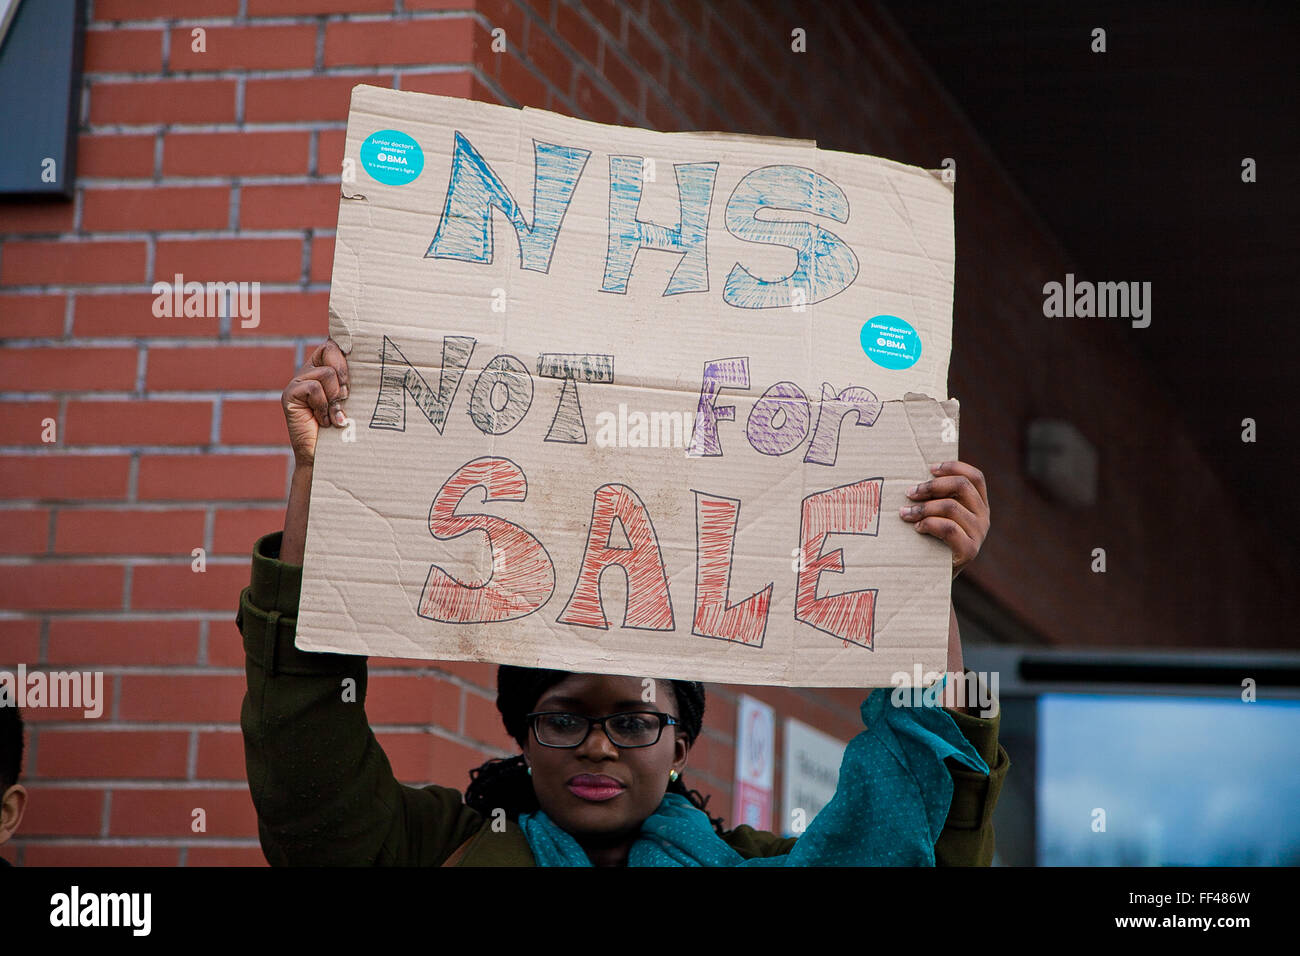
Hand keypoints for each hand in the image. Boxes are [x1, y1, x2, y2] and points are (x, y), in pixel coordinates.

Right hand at [282, 338, 349, 468]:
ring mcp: (297, 381)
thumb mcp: (353, 399)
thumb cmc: (346, 428)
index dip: (346, 351)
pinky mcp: (289, 394)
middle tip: (345, 398)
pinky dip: (323, 406)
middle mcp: (309, 371)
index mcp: (325, 368)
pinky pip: (314, 388)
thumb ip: (354, 381)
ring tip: (332, 415)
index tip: (355, 368)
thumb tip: (373, 358)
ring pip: (327, 374)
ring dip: (335, 398)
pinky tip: (321, 420)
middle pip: (331, 350)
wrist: (326, 457)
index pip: (335, 343)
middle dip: (344, 376)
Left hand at [898, 460, 989, 578]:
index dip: (954, 467)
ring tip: (905, 514)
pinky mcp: (969, 551)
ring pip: (951, 506)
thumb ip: (936, 499)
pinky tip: (916, 528)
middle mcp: (984, 518)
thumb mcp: (938, 516)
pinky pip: (948, 528)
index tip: (929, 468)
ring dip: (923, 507)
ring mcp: (979, 534)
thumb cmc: (930, 541)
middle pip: (962, 486)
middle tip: (909, 492)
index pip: (975, 477)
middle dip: (932, 486)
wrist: (933, 578)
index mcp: (979, 505)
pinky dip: (928, 524)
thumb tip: (913, 478)